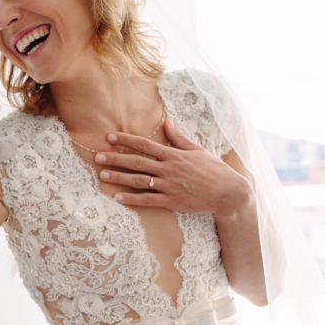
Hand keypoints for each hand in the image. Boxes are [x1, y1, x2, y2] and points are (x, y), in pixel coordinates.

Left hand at [95, 120, 251, 216]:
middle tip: (97, 156)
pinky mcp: (172, 201)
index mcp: (174, 154)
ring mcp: (169, 185)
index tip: (110, 137)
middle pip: (137, 161)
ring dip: (119, 177)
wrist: (228, 192)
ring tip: (102, 175)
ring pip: (139, 180)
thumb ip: (179, 138)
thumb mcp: (197, 150)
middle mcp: (169, 168)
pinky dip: (132, 199)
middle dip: (115, 158)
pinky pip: (148, 200)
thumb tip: (166, 123)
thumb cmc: (213, 170)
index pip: (145, 144)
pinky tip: (118, 197)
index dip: (126, 140)